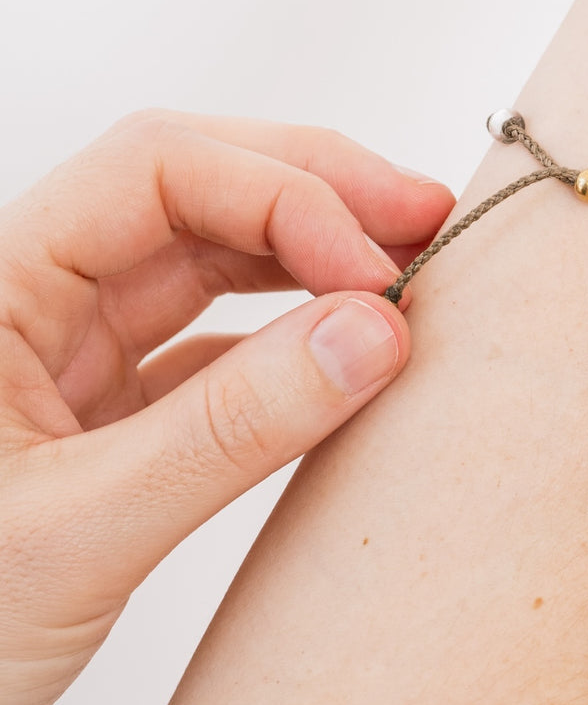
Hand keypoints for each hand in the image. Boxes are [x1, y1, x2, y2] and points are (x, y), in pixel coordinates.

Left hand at [0, 109, 454, 704]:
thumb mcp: (75, 533)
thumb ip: (229, 431)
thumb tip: (373, 332)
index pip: (159, 172)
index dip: (284, 197)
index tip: (378, 276)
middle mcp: (32, 298)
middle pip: (193, 189)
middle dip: (316, 193)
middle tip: (431, 223)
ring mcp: (68, 358)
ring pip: (207, 265)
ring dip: (308, 260)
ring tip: (406, 276)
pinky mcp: (101, 422)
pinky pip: (210, 354)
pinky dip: (286, 348)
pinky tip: (344, 361)